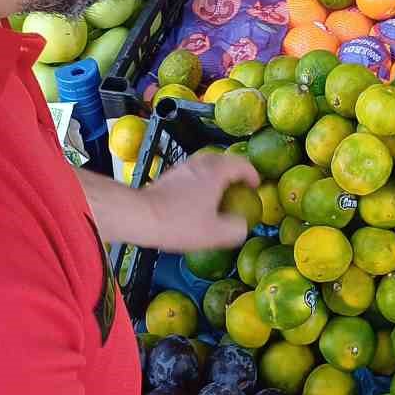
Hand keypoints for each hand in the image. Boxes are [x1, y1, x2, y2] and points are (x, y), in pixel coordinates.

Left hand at [138, 152, 259, 251]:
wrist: (139, 216)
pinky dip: (201, 181)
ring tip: (220, 194)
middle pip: (224, 160)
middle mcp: (200, 164)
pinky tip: (197, 200)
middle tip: (240, 188)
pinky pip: (193, 173)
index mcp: (215, 171)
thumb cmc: (178, 223)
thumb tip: (242, 226)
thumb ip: (236, 229)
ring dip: (217, 175)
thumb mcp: (214, 233)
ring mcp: (182, 168)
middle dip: (235, 172)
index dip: (253, 174)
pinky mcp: (169, 176)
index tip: (256, 186)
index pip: (242, 164)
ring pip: (206, 165)